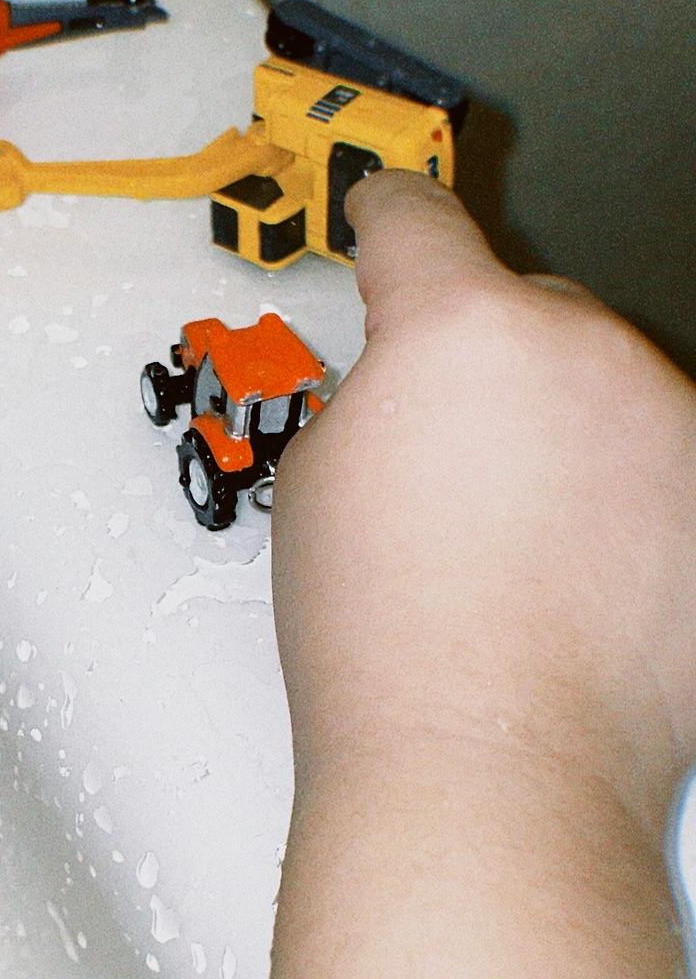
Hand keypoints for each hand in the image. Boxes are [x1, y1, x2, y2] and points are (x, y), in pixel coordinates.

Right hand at [181, 173, 695, 978]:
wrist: (489, 768)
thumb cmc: (386, 648)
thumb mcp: (318, 485)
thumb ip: (368, 395)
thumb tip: (406, 387)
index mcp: (462, 329)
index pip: (415, 220)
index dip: (387, 212)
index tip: (384, 209)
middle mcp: (583, 350)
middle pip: (524, 308)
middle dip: (482, 357)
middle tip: (441, 457)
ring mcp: (668, 423)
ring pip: (599, 384)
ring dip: (559, 426)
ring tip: (510, 545)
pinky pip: (651, 457)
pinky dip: (619, 489)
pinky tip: (572, 575)